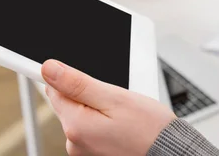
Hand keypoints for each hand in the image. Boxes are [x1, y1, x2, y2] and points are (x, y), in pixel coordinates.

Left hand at [42, 60, 175, 155]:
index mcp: (76, 126)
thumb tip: (48, 69)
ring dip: (97, 110)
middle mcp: (74, 143)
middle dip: (87, 95)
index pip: (54, 91)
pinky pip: (91, 131)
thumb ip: (77, 83)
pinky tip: (122, 125)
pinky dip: (103, 124)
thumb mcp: (114, 97)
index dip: (67, 77)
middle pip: (68, 104)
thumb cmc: (150, 129)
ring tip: (122, 114)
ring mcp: (84, 153)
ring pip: (81, 117)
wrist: (170, 153)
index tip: (85, 78)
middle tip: (114, 98)